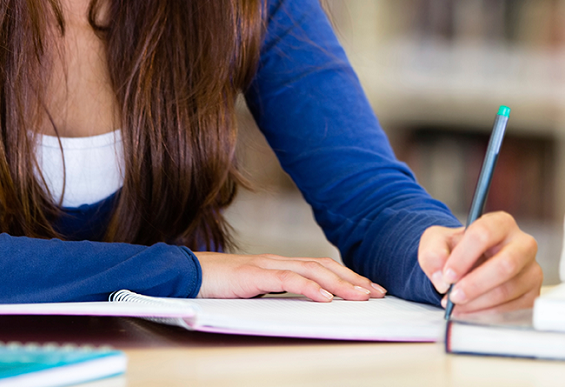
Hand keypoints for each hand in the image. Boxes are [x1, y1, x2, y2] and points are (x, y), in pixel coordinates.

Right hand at [194, 252, 386, 302]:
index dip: (348, 277)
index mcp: (280, 265)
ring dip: (339, 283)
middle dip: (353, 279)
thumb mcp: (255, 291)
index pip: (322, 268)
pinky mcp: (254, 274)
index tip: (371, 290)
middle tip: (377, 292)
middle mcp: (278, 261)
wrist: (186, 275)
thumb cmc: (218, 286)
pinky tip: (324, 298)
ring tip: (360, 296)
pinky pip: (287, 279)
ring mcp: (267, 265)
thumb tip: (304, 303)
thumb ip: (277, 292)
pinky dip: (309, 288)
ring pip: (312, 270)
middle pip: (324, 266)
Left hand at [418, 211, 541, 315]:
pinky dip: (487, 315)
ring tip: (457, 306)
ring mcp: (531, 271)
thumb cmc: (457, 250)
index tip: (447, 275)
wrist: (469, 266)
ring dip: (477, 303)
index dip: (464, 256)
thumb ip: (433, 254)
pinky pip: (513, 310)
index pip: (484, 234)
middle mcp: (523, 245)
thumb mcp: (437, 242)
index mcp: (501, 223)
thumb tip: (441, 279)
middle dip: (475, 284)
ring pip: (507, 290)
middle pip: (506, 264)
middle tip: (453, 295)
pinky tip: (470, 313)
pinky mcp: (531, 295)